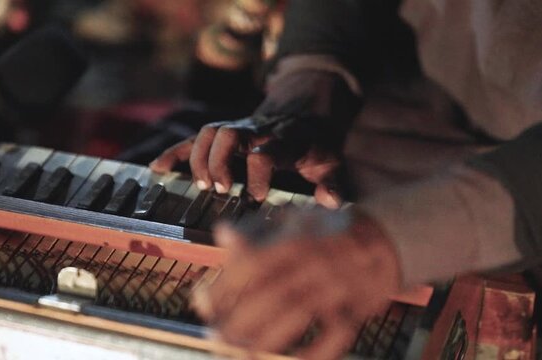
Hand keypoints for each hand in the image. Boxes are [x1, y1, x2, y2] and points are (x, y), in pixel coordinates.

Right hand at [150, 71, 353, 201]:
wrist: (304, 114)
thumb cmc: (315, 145)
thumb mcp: (332, 162)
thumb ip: (332, 183)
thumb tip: (330, 202)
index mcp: (283, 140)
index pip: (264, 151)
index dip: (257, 173)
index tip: (257, 197)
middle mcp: (255, 131)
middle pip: (228, 135)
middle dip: (219, 163)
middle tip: (221, 190)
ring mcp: (236, 129)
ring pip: (208, 132)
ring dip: (198, 160)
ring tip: (202, 186)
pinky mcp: (222, 134)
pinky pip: (193, 139)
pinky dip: (174, 153)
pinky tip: (157, 169)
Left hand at [192, 208, 401, 358]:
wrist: (381, 239)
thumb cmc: (327, 233)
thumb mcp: (293, 223)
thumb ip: (257, 233)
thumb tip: (221, 233)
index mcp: (296, 240)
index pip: (253, 265)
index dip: (224, 286)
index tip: (202, 302)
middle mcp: (316, 263)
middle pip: (271, 295)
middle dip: (239, 320)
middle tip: (216, 335)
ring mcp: (338, 287)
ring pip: (298, 316)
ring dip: (266, 338)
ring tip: (240, 352)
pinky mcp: (356, 308)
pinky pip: (336, 335)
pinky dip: (314, 353)